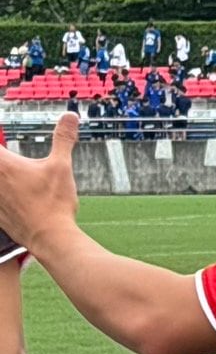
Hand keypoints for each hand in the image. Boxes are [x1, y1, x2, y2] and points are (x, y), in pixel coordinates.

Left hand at [0, 113, 79, 252]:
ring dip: (4, 179)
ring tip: (13, 179)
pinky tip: (11, 196)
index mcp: (3, 164)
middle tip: (8, 159)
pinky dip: (2, 195)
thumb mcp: (61, 166)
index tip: (6, 147)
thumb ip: (63, 139)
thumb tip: (70, 116)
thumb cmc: (54, 202)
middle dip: (3, 160)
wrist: (49, 237)